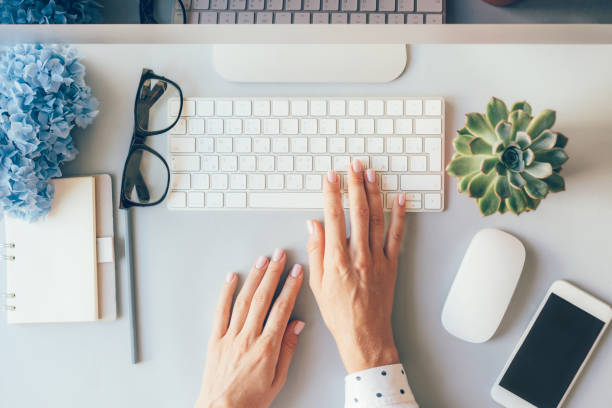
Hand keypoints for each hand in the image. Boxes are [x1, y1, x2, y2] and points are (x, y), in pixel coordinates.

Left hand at [196, 249, 304, 407]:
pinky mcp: (215, 339)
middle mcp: (248, 338)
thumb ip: (288, 349)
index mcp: (267, 348)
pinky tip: (232, 278)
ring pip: (243, 300)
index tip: (296, 272)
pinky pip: (220, 311)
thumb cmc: (250, 400)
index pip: (282, 309)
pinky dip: (226, 292)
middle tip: (280, 255)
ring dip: (254, 277)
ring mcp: (230, 337)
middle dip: (273, 273)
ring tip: (261, 260)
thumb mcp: (278, 379)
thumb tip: (296, 325)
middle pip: (263, 298)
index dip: (290, 287)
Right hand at [307, 161, 405, 372]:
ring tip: (371, 174)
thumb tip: (314, 224)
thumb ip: (316, 251)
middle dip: (355, 184)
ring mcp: (377, 259)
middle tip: (353, 165)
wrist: (364, 335)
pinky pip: (397, 236)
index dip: (331, 193)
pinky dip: (399, 216)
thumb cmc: (339, 313)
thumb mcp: (317, 284)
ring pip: (377, 219)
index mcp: (337, 259)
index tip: (330, 177)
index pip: (333, 217)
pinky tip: (400, 199)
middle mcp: (358, 255)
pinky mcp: (391, 264)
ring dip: (375, 193)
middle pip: (358, 212)